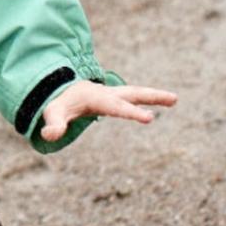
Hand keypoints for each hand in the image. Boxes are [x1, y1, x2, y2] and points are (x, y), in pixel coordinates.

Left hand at [40, 80, 176, 141]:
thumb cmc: (59, 103)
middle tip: (174, 99)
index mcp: (96, 98)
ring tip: (175, 99)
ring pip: (136, 93)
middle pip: (132, 93)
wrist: (60, 89)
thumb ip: (53, 125)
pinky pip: (134, 99)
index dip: (132, 113)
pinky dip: (148, 99)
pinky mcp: (116, 98)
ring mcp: (113, 94)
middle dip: (151, 97)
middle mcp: (108, 93)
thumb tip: (50, 135)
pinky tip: (163, 103)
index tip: (151, 118)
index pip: (116, 108)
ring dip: (155, 96)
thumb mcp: (53, 113)